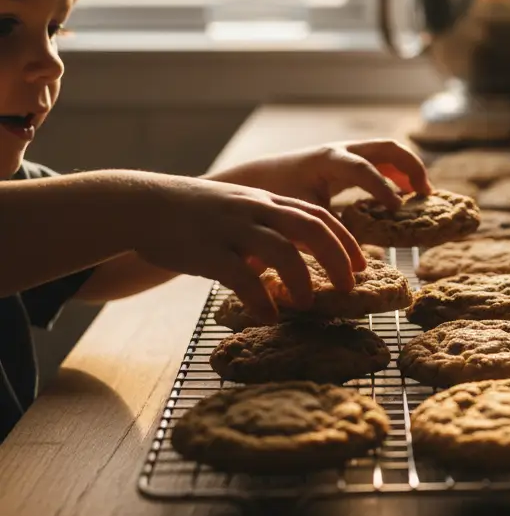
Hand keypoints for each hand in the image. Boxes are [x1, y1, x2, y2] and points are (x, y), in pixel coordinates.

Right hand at [129, 173, 362, 319]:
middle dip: (337, 257)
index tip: (361, 266)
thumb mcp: (241, 208)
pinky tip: (266, 315)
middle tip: (349, 288)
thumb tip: (305, 256)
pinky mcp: (206, 250)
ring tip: (308, 305)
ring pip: (281, 249)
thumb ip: (271, 226)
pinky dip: (259, 298)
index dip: (345, 240)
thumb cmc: (197, 213)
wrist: (142, 203)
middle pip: (311, 227)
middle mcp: (255, 208)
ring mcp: (231, 227)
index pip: (319, 214)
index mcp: (267, 199)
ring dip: (301, 279)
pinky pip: (240, 276)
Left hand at [212, 139, 430, 213]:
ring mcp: (347, 153)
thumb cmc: (276, 195)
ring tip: (423, 195)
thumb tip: (352, 254)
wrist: (258, 178)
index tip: (397, 208)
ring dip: (407, 170)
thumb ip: (328, 228)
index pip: (363, 168)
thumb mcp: (300, 213)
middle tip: (426, 192)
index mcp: (327, 160)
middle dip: (410, 166)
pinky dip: (396, 176)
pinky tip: (402, 198)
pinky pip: (380, 164)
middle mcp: (341, 150)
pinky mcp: (348, 162)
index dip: (382, 187)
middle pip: (387, 148)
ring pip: (387, 153)